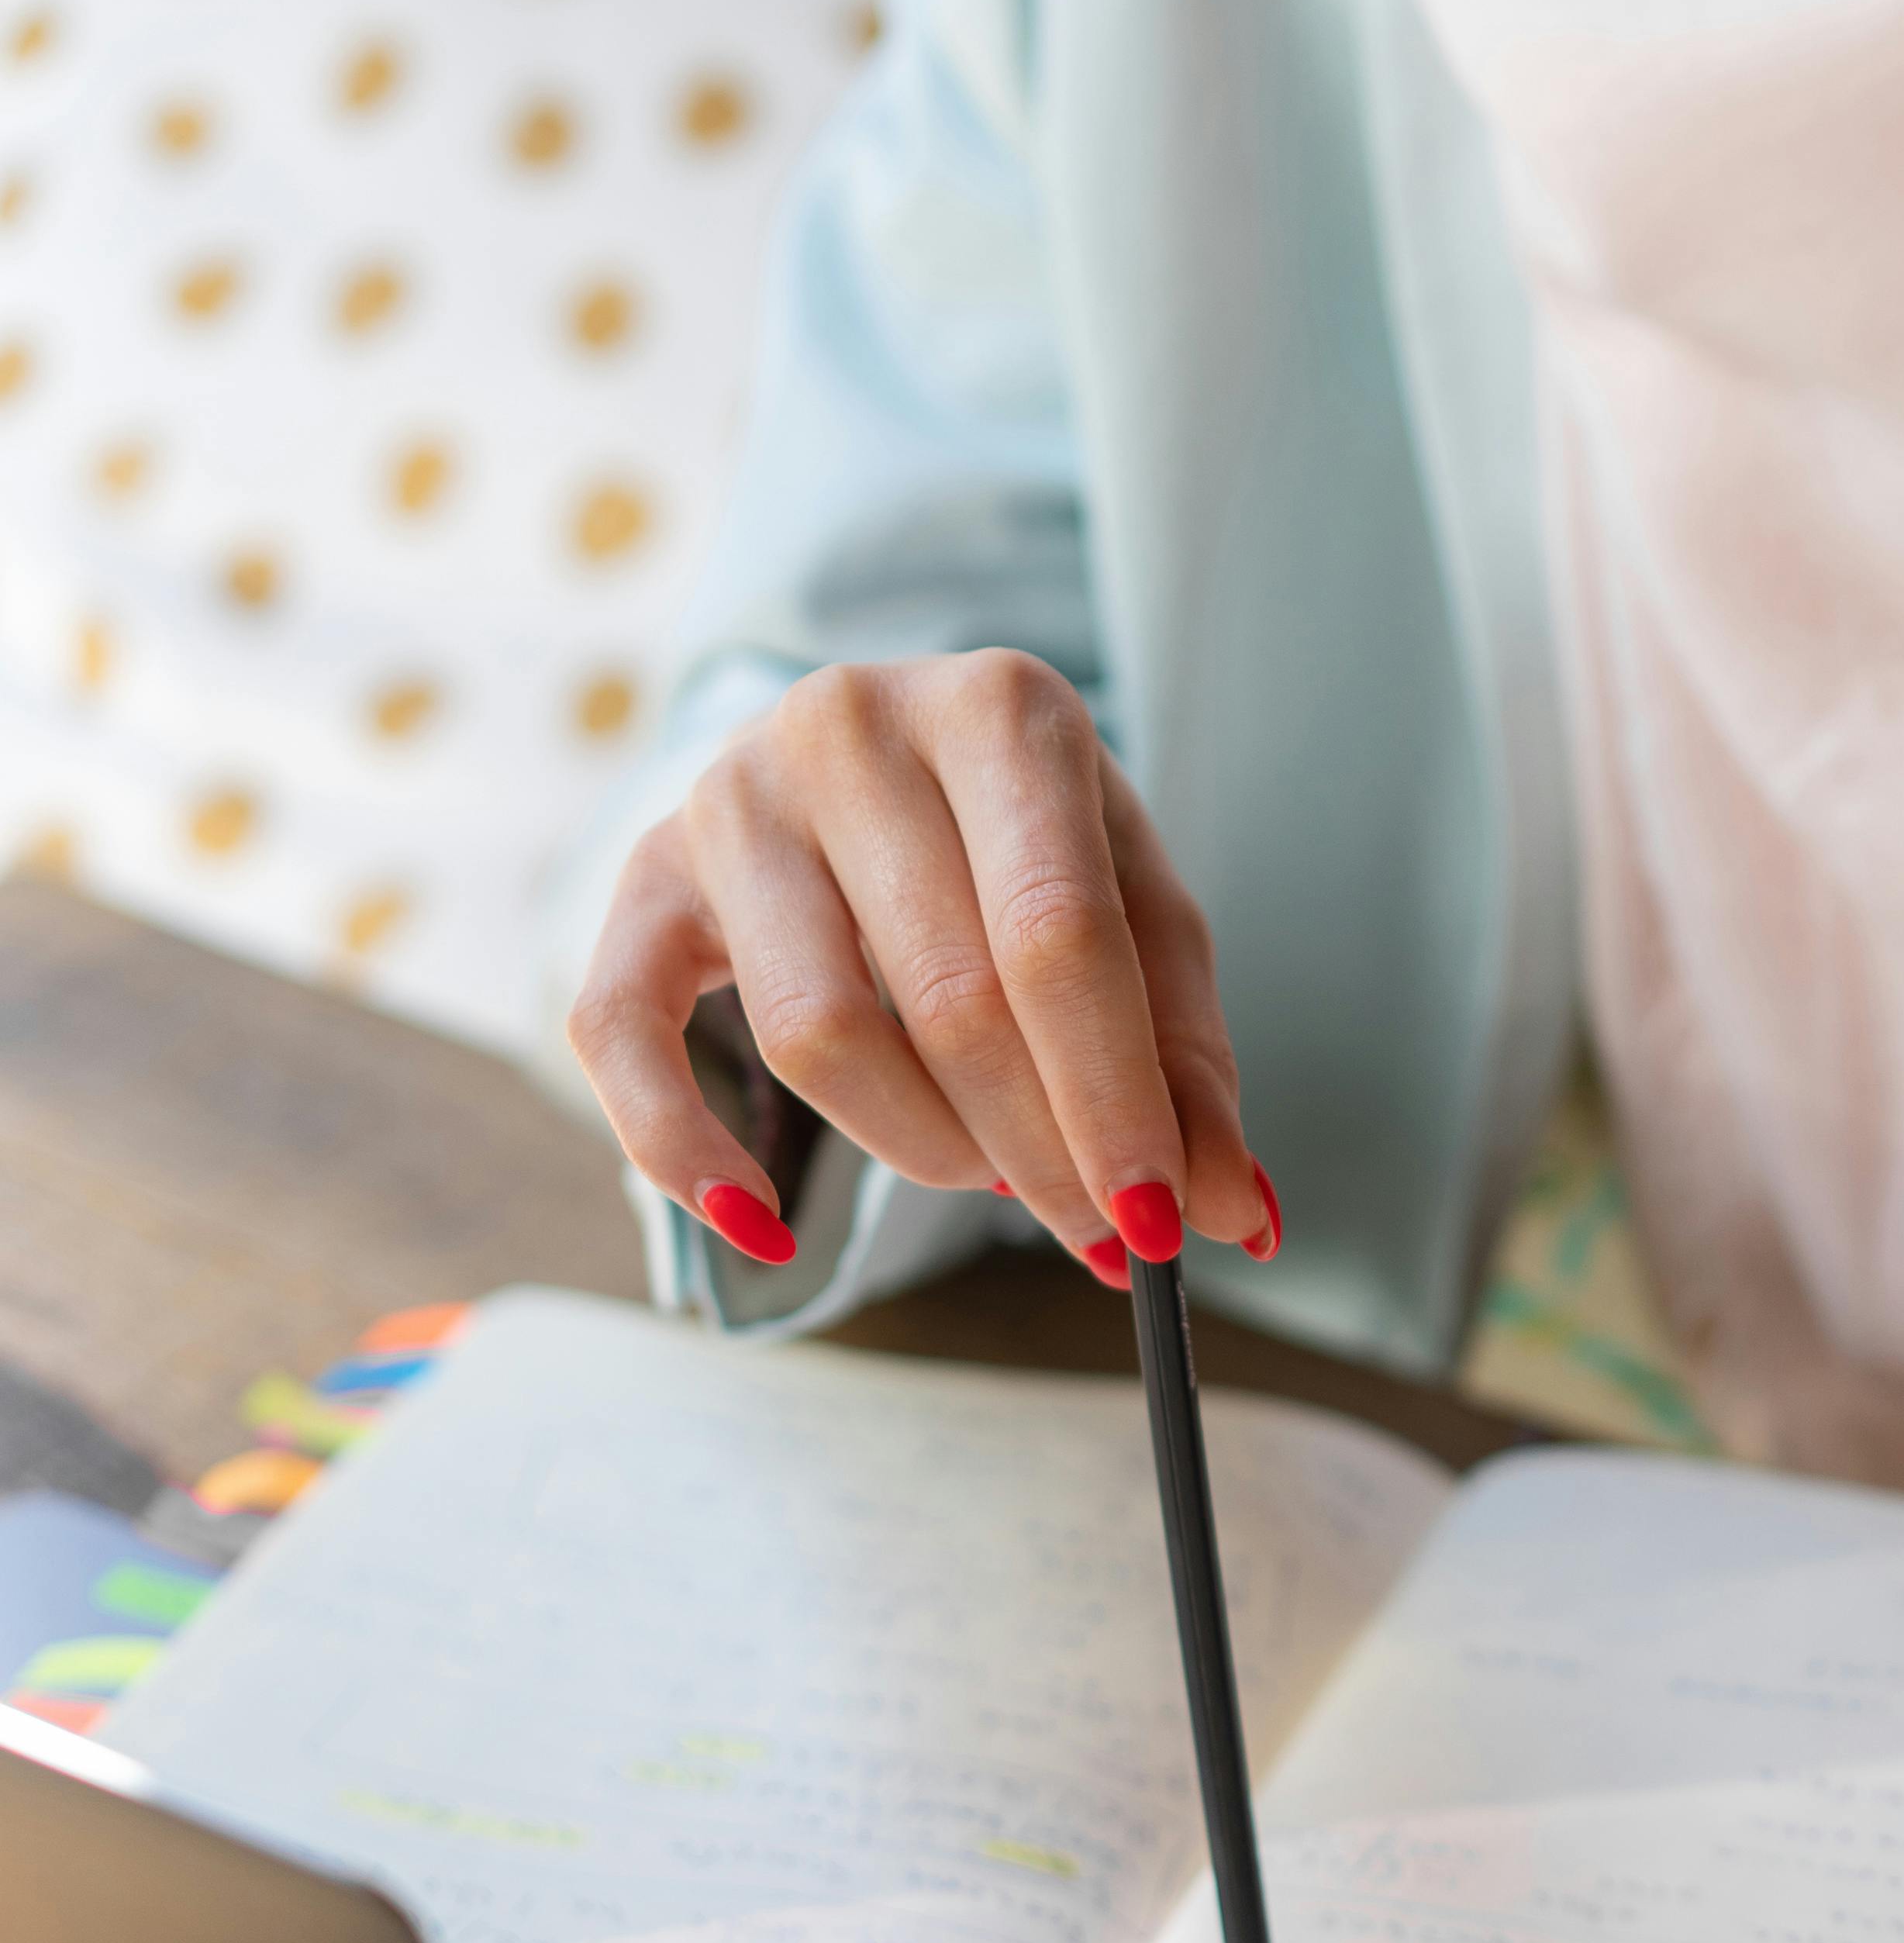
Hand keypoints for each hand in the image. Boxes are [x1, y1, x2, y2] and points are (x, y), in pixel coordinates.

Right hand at [568, 656, 1274, 1276]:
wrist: (874, 751)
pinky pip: (626, 1038)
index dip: (1111, 1095)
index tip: (1159, 1220)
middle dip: (1037, 1147)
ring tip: (988, 1170)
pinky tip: (764, 1226)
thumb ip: (1184, 1052)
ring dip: (921, 1149)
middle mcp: (849, 728)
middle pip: (948, 996)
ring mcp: (731, 798)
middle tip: (1097, 1234)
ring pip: (819, 1035)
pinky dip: (686, 1155)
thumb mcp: (1135, 906)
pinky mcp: (642, 877)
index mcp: (998, 707)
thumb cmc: (1027, 840)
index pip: (1056, 934)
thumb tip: (1238, 1209)